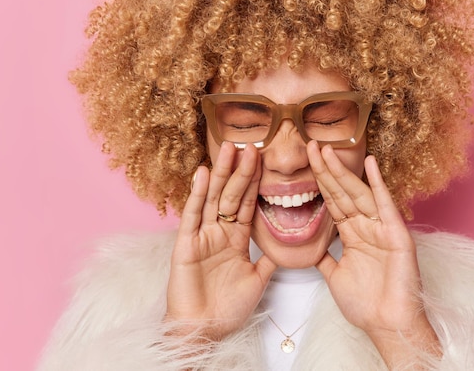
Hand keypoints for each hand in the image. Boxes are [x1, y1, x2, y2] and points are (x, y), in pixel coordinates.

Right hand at [166, 143, 276, 339]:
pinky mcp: (186, 245)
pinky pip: (193, 216)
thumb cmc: (227, 308)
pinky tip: (202, 174)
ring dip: (221, 173)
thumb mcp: (257, 280)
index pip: (247, 202)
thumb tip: (287, 246)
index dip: (254, 180)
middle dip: (240, 169)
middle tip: (248, 143)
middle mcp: (219, 232)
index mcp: (236, 238)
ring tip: (228, 148)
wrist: (204, 330)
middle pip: (231, 194)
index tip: (262, 157)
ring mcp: (202, 236)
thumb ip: (268, 260)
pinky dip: (197, 195)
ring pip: (213, 198)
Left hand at [307, 141, 438, 361]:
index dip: (319, 181)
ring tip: (326, 150)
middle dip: (325, 170)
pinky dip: (377, 183)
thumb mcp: (334, 276)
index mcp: (353, 234)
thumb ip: (324, 258)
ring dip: (342, 171)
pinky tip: (370, 163)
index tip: (305, 162)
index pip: (332, 201)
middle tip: (309, 146)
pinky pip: (385, 205)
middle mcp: (367, 227)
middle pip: (342, 192)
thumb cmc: (366, 305)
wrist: (387, 326)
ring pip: (358, 194)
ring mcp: (381, 228)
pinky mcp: (396, 234)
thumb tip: (309, 249)